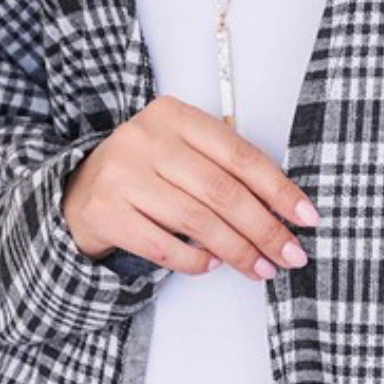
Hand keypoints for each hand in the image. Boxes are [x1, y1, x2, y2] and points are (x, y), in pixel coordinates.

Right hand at [61, 94, 320, 280]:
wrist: (77, 192)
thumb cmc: (145, 174)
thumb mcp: (182, 154)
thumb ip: (224, 170)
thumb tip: (284, 212)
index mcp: (174, 115)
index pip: (240, 155)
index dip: (279, 190)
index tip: (306, 218)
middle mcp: (146, 139)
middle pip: (222, 191)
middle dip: (263, 228)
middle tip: (289, 255)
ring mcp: (122, 175)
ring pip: (196, 220)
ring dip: (236, 250)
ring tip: (260, 268)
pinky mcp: (106, 211)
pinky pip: (163, 245)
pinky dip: (193, 260)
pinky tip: (212, 266)